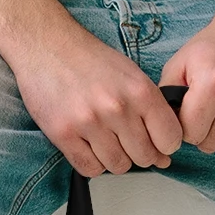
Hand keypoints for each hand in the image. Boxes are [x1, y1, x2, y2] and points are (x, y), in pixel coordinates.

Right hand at [10, 21, 182, 175]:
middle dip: (138, 154)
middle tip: (125, 140)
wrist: (46, 45)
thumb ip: (151, 111)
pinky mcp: (64, 135)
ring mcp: (90, 123)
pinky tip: (87, 145)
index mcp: (139, 90)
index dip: (164, 146)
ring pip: (118, 166)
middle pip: (144, 157)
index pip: (169, 139)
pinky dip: (92, 163)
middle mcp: (117, 107)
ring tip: (103, 139)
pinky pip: (90, 169)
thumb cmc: (89, 61)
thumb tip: (163, 154)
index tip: (156, 144)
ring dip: (113, 159)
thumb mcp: (130, 75)